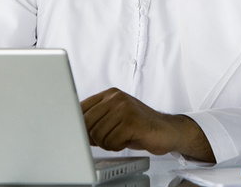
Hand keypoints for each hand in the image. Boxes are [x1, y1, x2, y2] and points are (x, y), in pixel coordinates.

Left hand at [80, 88, 214, 161]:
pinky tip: (128, 139)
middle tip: (108, 138)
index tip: (79, 134)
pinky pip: (111, 141)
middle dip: (93, 137)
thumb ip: (96, 119)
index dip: (78, 126)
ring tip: (121, 138)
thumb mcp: (114, 118)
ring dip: (108, 143)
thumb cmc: (138, 126)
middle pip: (86, 123)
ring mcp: (125, 107)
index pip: (80, 108)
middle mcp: (116, 97)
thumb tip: (73, 129)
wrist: (166, 130)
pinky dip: (118, 146)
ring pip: (98, 135)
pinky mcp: (132, 121)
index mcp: (109, 94)